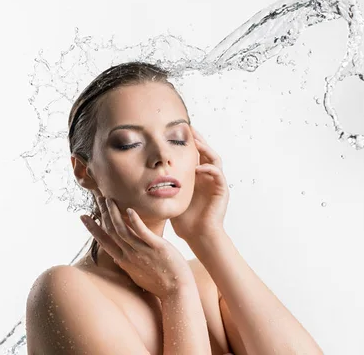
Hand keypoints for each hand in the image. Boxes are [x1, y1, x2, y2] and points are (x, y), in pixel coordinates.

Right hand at [80, 196, 194, 298]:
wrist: (177, 292)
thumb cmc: (160, 283)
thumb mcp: (138, 275)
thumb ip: (128, 265)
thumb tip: (118, 259)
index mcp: (124, 261)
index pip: (104, 242)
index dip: (93, 228)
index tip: (83, 217)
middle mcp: (130, 256)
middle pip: (111, 231)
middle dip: (103, 213)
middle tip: (97, 198)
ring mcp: (142, 252)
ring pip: (122, 231)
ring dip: (115, 214)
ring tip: (109, 200)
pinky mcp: (157, 248)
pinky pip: (143, 233)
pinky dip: (135, 221)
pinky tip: (130, 210)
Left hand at [170, 126, 229, 241]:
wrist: (198, 236)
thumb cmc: (184, 220)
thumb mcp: (171, 198)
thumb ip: (163, 186)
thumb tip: (142, 177)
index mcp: (197, 177)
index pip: (194, 154)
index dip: (188, 142)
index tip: (176, 130)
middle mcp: (208, 176)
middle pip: (206, 151)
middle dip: (198, 139)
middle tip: (188, 127)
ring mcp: (216, 183)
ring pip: (215, 158)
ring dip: (206, 149)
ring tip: (195, 142)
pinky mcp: (222, 191)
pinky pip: (218, 174)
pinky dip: (210, 169)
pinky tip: (199, 167)